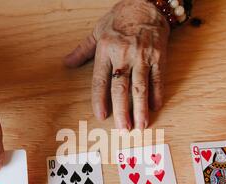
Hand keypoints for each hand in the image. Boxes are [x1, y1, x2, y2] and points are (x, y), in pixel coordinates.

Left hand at [65, 0, 169, 129]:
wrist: (147, 4)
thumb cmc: (120, 18)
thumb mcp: (98, 32)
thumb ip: (82, 51)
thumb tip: (66, 63)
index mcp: (106, 50)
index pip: (101, 80)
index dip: (100, 99)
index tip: (101, 116)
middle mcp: (124, 55)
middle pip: (121, 88)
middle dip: (122, 110)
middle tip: (123, 129)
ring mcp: (143, 56)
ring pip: (141, 86)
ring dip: (140, 108)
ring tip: (141, 125)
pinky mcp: (158, 56)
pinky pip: (158, 78)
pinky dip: (157, 93)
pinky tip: (156, 107)